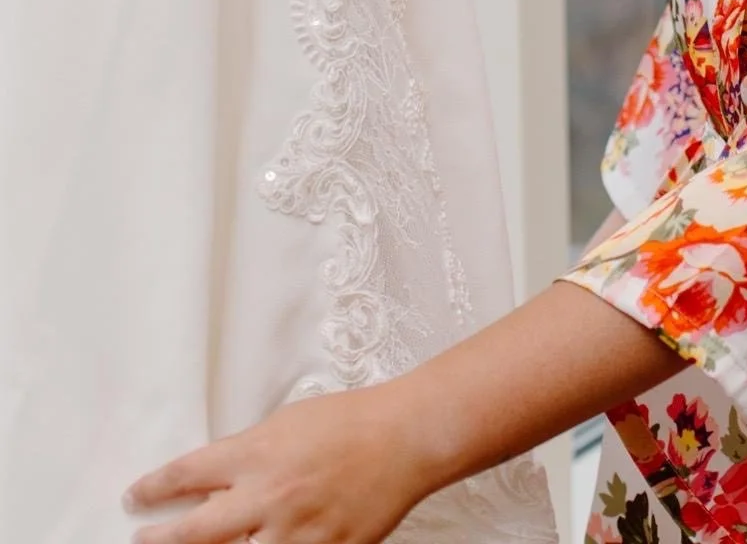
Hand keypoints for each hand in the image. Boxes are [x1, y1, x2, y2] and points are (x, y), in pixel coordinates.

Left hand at [122, 382, 437, 543]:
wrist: (404, 437)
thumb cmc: (349, 421)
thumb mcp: (285, 423)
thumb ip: (246, 454)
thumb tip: (212, 480)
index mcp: (256, 454)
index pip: (186, 475)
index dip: (153, 489)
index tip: (135, 497)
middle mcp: (267, 497)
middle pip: (192, 533)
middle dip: (158, 542)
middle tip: (141, 542)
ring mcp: (294, 533)